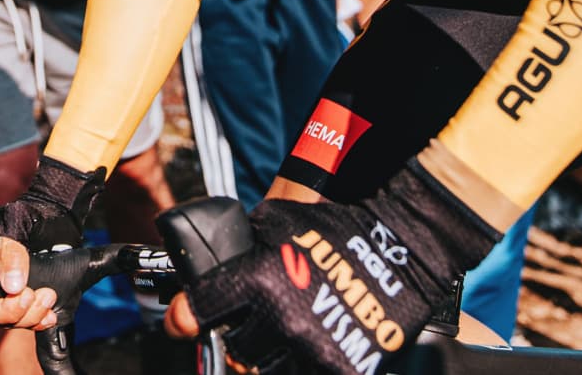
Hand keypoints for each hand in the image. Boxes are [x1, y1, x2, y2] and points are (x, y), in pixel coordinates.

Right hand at [0, 159, 104, 335]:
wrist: (43, 225)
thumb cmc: (19, 222)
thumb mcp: (11, 228)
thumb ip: (10, 253)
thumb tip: (13, 286)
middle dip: (8, 310)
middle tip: (28, 296)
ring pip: (3, 322)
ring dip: (27, 315)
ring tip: (47, 296)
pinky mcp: (15, 309)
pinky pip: (22, 323)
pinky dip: (37, 321)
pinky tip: (48, 314)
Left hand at [166, 165, 497, 373]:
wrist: (401, 244)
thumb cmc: (339, 225)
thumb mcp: (277, 221)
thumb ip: (243, 246)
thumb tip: (218, 262)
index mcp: (257, 279)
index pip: (202, 309)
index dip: (185, 318)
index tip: (180, 323)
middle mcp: (281, 319)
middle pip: (235, 349)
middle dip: (236, 338)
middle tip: (245, 328)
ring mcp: (313, 349)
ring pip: (266, 372)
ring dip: (266, 359)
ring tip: (278, 341)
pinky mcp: (344, 368)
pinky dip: (301, 366)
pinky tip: (305, 352)